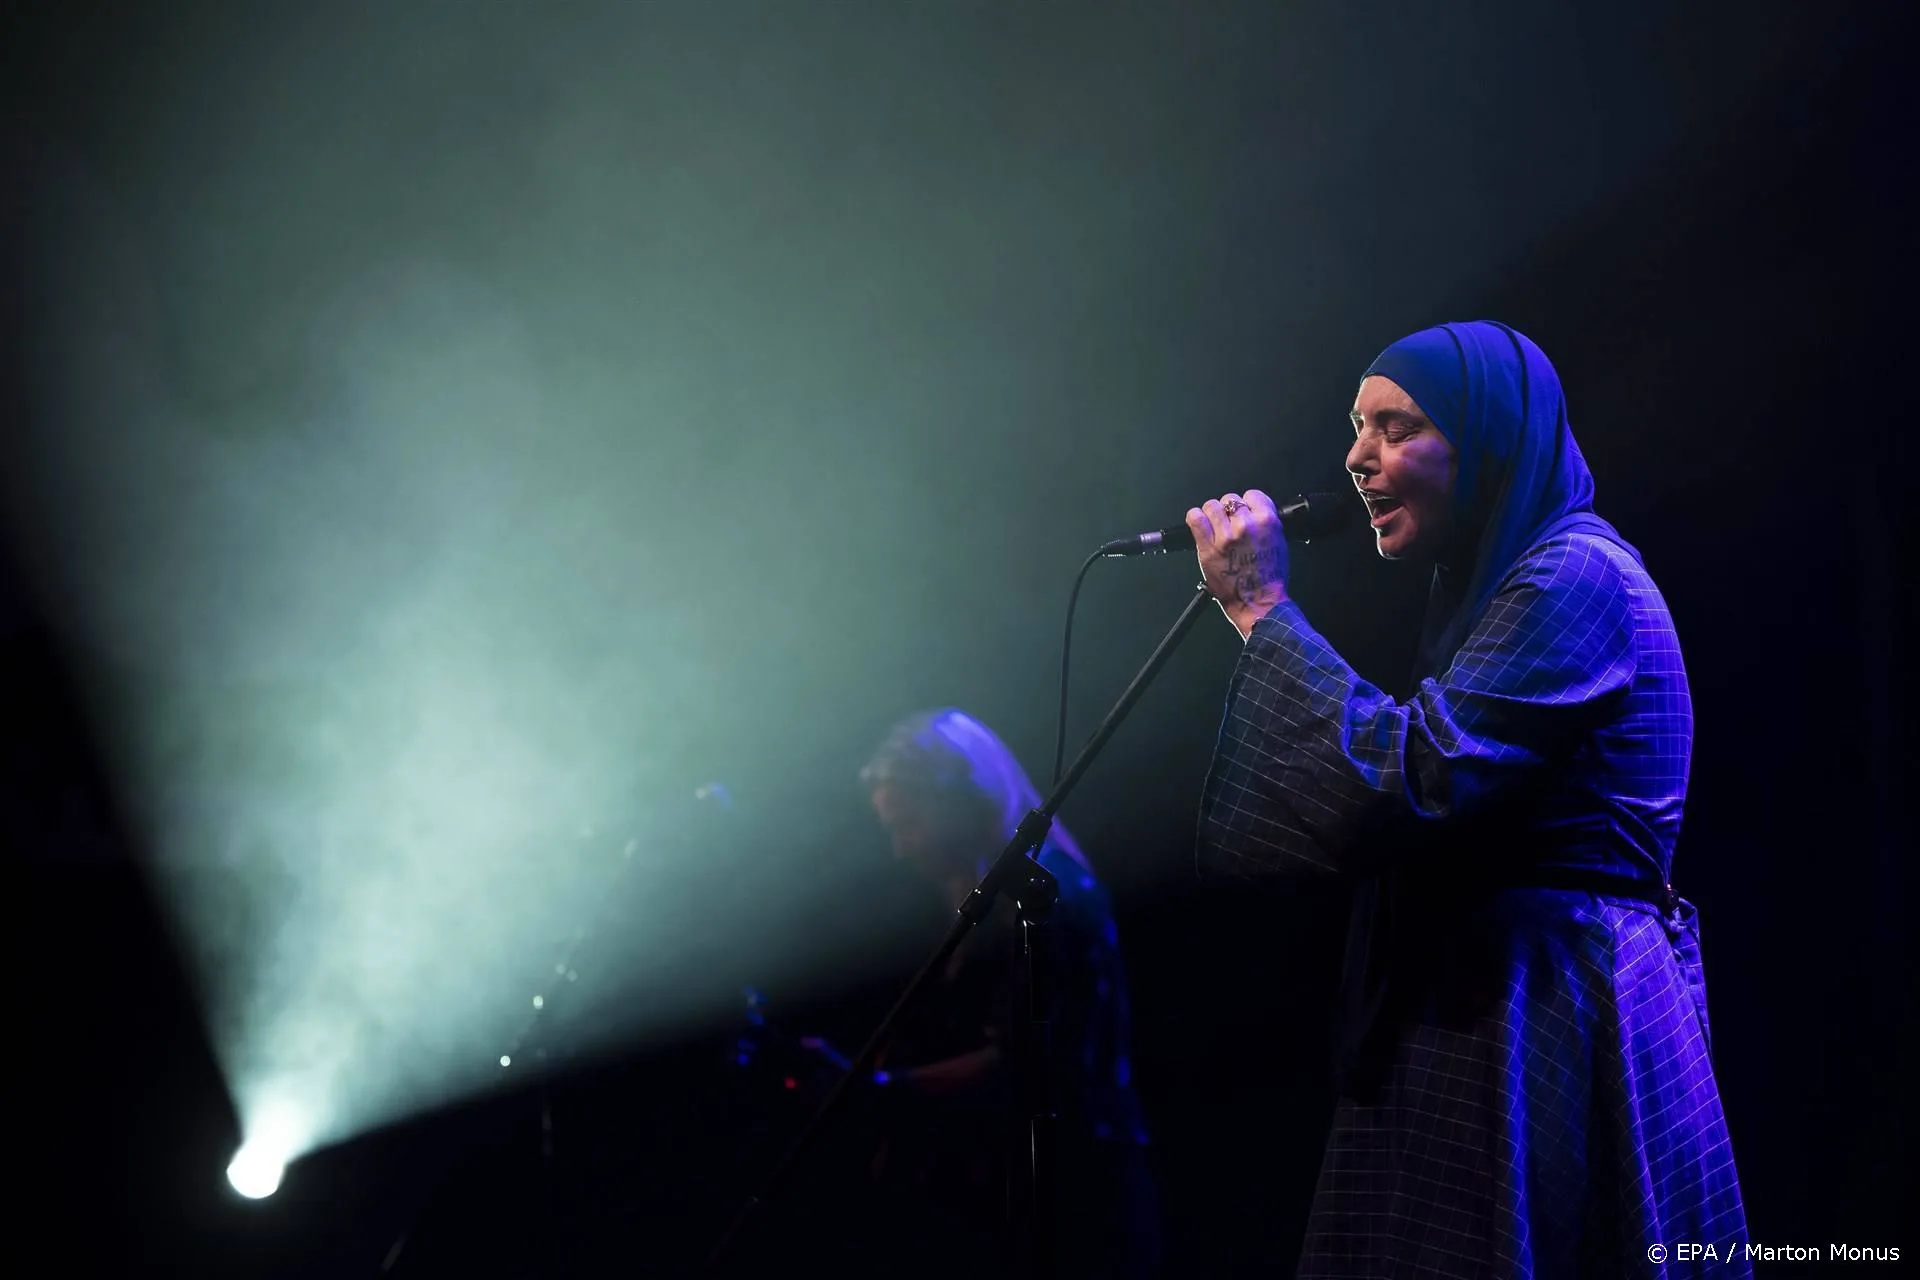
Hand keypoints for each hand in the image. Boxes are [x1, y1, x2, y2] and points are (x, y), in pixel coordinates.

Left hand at [1186, 489, 1288, 638]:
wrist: (1259, 603)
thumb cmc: (1271, 578)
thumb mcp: (1279, 543)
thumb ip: (1266, 523)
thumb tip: (1252, 511)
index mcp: (1267, 522)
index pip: (1252, 495)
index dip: (1247, 503)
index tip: (1244, 512)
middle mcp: (1246, 526)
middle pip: (1230, 500)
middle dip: (1229, 511)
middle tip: (1229, 525)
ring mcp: (1226, 537)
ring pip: (1211, 506)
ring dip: (1212, 514)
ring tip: (1215, 527)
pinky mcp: (1208, 548)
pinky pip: (1195, 519)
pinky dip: (1195, 518)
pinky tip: (1200, 525)